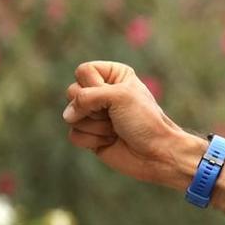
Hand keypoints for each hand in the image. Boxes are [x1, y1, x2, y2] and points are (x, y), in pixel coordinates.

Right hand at [61, 60, 200, 186]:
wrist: (157, 154)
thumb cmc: (144, 121)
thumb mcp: (119, 97)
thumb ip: (85, 97)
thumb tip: (67, 116)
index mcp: (114, 75)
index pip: (83, 71)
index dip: (93, 86)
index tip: (115, 97)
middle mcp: (102, 93)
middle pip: (72, 93)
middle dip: (93, 109)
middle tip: (115, 116)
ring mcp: (94, 115)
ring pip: (70, 116)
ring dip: (96, 126)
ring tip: (116, 129)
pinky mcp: (91, 135)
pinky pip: (74, 134)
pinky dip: (93, 140)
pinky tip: (110, 141)